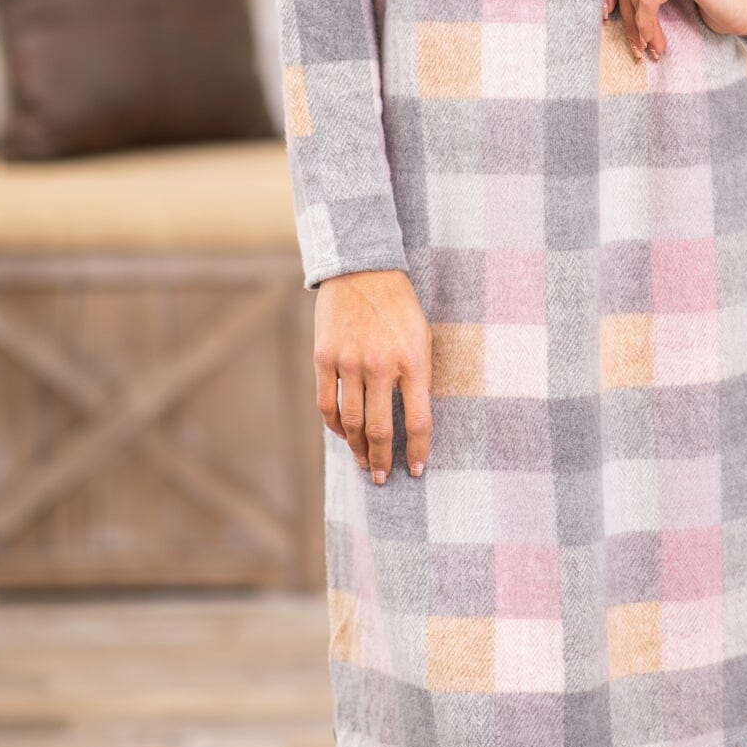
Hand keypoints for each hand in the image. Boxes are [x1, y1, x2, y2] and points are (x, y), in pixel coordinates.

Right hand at [313, 270, 432, 484]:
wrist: (363, 269)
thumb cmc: (399, 305)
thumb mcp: (422, 335)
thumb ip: (418, 375)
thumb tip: (413, 419)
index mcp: (413, 359)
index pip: (418, 419)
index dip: (418, 450)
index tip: (417, 470)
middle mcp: (381, 364)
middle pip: (381, 428)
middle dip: (384, 460)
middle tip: (383, 477)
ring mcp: (350, 361)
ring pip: (351, 422)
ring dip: (358, 449)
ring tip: (365, 463)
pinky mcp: (324, 357)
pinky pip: (327, 404)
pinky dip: (335, 427)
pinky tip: (344, 435)